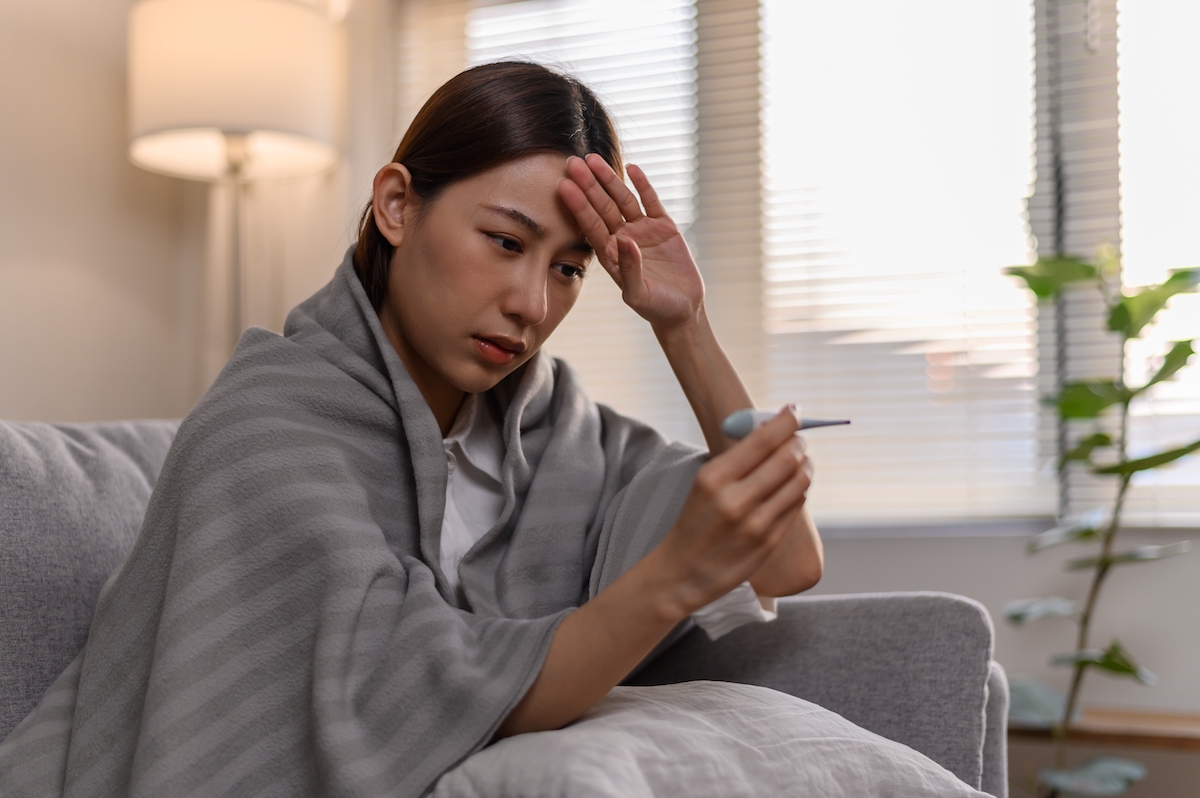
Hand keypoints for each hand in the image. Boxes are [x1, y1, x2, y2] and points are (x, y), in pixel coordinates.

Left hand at [558, 154, 703, 330]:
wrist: (681, 310)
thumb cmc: (655, 307)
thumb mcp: (639, 295)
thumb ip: (629, 270)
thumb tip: (625, 241)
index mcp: (610, 255)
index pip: (590, 225)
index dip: (578, 205)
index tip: (564, 185)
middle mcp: (622, 238)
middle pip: (602, 207)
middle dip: (588, 185)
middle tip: (572, 162)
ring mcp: (642, 230)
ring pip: (622, 200)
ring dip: (609, 180)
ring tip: (594, 159)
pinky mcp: (663, 226)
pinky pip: (651, 201)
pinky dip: (643, 185)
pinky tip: (633, 168)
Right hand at [654, 408, 812, 615]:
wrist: (681, 572)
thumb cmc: (695, 521)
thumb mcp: (704, 483)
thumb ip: (739, 459)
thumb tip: (774, 429)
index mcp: (714, 478)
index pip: (762, 440)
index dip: (785, 422)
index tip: (795, 411)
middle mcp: (735, 499)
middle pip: (786, 458)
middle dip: (798, 442)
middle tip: (799, 438)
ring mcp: (755, 523)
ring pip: (798, 481)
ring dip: (805, 464)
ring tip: (802, 460)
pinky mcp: (768, 542)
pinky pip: (796, 505)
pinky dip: (800, 489)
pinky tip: (793, 485)